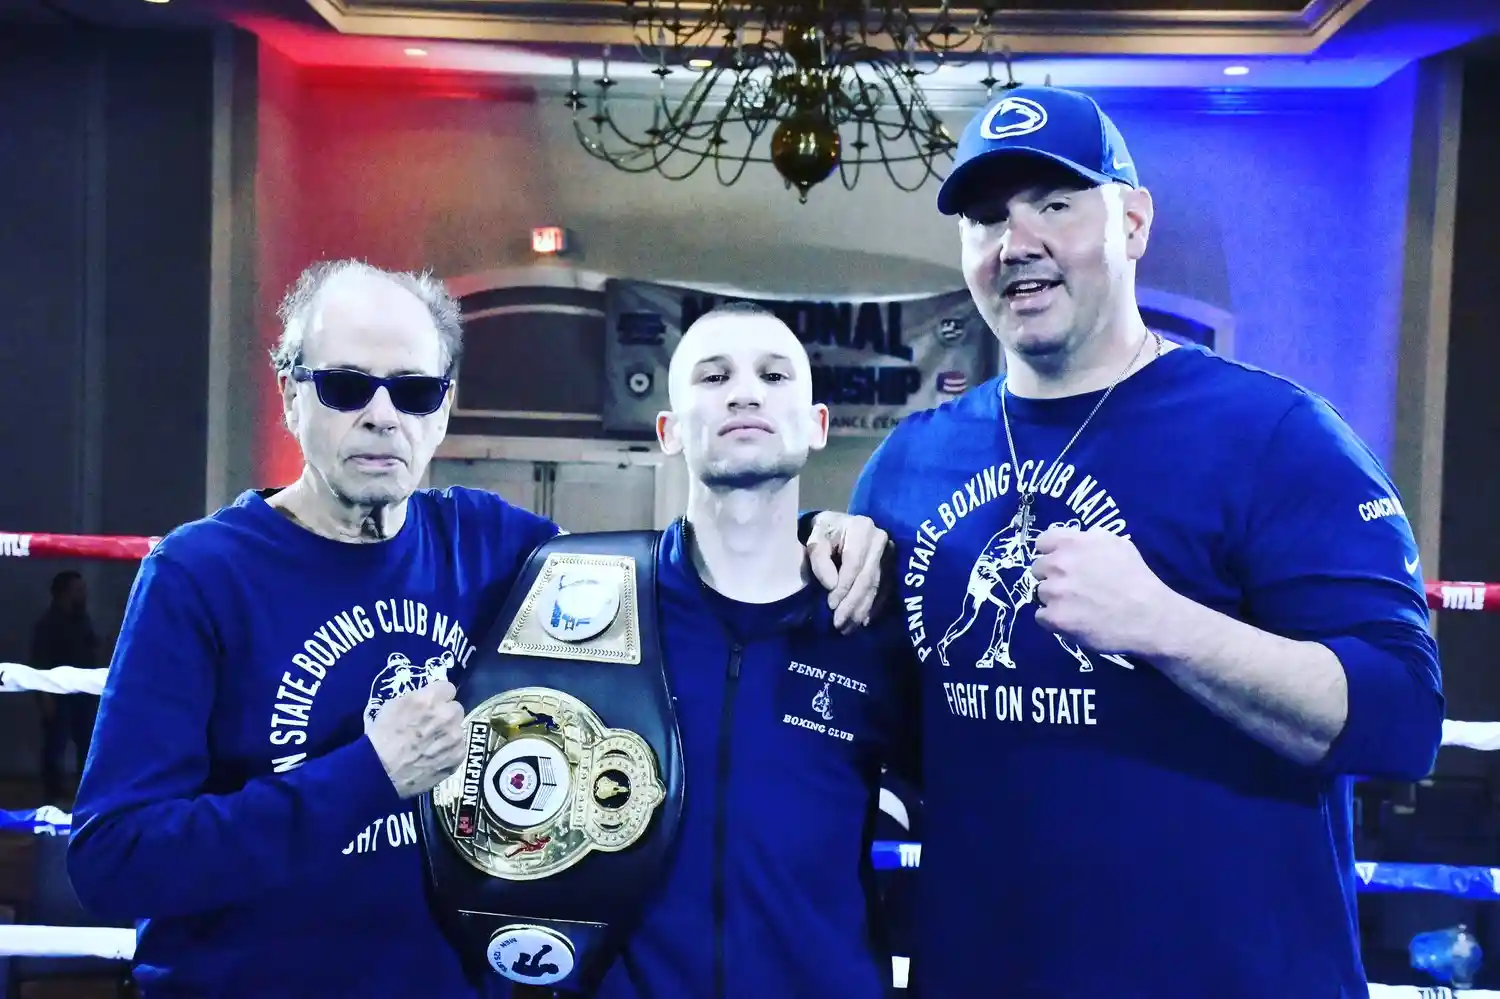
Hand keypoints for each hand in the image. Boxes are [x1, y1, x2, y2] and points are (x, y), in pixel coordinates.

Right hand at [365, 679, 467, 797]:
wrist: (380, 772)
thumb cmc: (381, 737)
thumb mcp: (392, 706)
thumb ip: (416, 698)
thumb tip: (427, 700)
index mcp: (430, 699)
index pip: (448, 688)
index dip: (439, 697)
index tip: (432, 705)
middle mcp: (447, 715)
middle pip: (455, 708)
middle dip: (445, 715)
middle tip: (431, 726)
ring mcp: (455, 737)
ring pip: (458, 729)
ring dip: (447, 734)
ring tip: (430, 745)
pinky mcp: (458, 756)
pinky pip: (459, 748)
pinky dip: (449, 752)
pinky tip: (434, 758)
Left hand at [805, 512, 891, 632]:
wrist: (836, 526)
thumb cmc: (823, 533)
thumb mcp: (815, 540)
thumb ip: (820, 560)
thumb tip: (831, 586)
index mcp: (861, 529)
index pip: (854, 563)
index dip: (843, 587)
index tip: (831, 606)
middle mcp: (880, 540)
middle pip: (867, 578)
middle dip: (853, 604)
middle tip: (839, 624)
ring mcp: (889, 553)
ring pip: (875, 586)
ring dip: (861, 610)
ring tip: (848, 628)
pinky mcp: (890, 566)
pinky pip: (884, 589)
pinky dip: (873, 607)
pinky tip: (863, 621)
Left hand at [1029, 525, 1176, 655]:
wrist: (1149, 617)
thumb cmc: (1138, 580)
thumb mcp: (1119, 545)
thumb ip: (1092, 538)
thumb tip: (1078, 538)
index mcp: (1073, 542)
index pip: (1042, 542)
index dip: (1050, 553)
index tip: (1060, 564)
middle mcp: (1059, 563)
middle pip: (1037, 568)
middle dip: (1052, 576)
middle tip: (1071, 588)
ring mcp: (1055, 591)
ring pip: (1040, 593)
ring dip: (1053, 599)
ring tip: (1076, 606)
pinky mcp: (1055, 617)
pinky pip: (1041, 617)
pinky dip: (1053, 620)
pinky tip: (1073, 621)